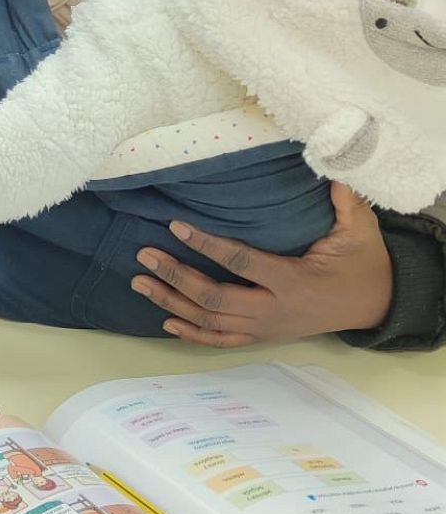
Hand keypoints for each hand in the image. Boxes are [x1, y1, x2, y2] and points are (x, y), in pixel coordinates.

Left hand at [130, 183, 393, 347]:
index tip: (175, 226)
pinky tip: (166, 323)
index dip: (206, 245)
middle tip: (144, 256)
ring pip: (211, 321)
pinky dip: (192, 334)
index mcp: (293, 280)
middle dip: (176, 277)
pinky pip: (222, 341)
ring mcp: (266, 328)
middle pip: (215, 298)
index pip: (240, 262)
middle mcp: (274, 309)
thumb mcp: (359, 230)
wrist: (374, 304)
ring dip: (172, 304)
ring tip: (140, 282)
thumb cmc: (361, 262)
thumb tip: (333, 173)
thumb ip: (346, 203)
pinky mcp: (263, 336)